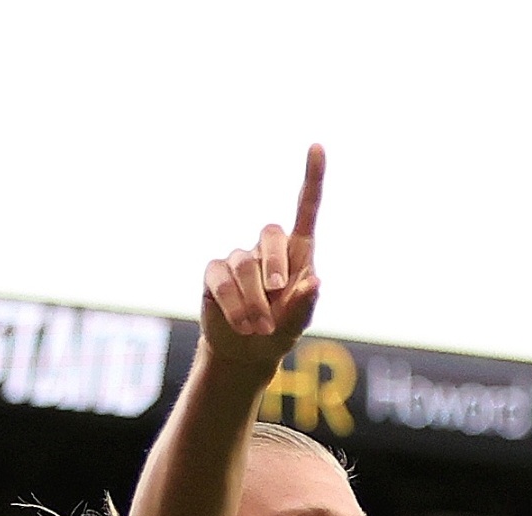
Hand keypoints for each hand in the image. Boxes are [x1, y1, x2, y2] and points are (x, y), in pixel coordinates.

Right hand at [197, 146, 323, 373]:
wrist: (244, 352)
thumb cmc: (279, 331)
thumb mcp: (298, 323)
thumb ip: (305, 305)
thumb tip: (315, 282)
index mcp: (297, 251)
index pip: (306, 207)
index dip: (312, 178)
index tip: (317, 146)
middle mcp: (266, 249)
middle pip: (270, 234)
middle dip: (274, 264)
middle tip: (279, 294)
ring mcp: (238, 259)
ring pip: (243, 266)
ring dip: (254, 300)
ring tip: (260, 328)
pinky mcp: (214, 274)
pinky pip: (222, 281)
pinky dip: (234, 305)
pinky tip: (242, 324)